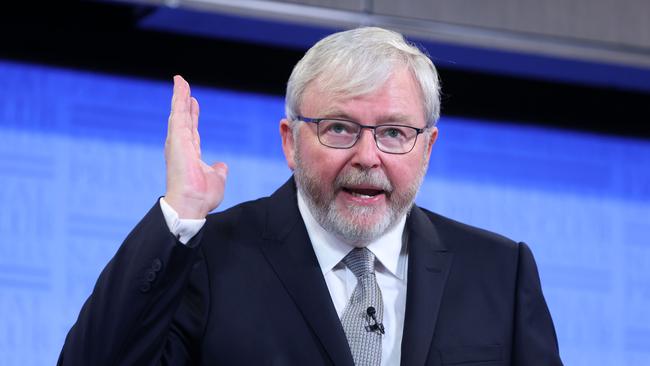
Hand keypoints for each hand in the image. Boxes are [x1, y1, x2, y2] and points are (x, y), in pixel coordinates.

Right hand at [163, 75, 227, 218]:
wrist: (192, 204)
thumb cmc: (202, 196)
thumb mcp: (216, 179)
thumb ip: (218, 170)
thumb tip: (222, 165)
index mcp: (191, 153)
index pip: (192, 130)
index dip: (192, 116)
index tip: (193, 103)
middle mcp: (182, 146)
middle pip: (183, 118)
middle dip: (183, 102)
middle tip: (183, 87)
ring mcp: (178, 141)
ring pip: (179, 112)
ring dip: (179, 96)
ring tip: (180, 81)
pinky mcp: (177, 138)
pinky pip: (179, 112)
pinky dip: (179, 97)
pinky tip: (180, 85)